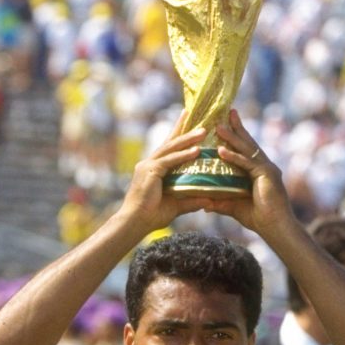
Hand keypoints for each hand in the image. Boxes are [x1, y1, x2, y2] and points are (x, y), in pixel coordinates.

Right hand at [119, 111, 212, 231]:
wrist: (135, 223)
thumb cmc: (152, 216)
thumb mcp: (176, 207)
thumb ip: (191, 202)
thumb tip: (209, 201)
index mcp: (153, 169)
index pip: (169, 149)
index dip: (180, 136)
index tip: (189, 122)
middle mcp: (149, 164)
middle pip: (170, 143)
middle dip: (185, 131)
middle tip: (202, 123)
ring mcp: (148, 166)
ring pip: (171, 148)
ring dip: (187, 139)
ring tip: (203, 132)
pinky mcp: (150, 171)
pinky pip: (169, 161)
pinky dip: (183, 155)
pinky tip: (196, 151)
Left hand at [210, 109, 292, 235]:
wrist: (276, 228)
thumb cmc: (259, 219)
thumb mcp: (234, 207)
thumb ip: (221, 202)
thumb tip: (204, 202)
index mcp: (259, 171)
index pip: (246, 150)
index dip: (237, 137)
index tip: (226, 124)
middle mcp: (265, 166)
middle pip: (248, 144)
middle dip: (237, 128)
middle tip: (226, 112)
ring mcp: (268, 169)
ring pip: (247, 150)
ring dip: (232, 137)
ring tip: (218, 127)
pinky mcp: (267, 175)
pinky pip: (247, 164)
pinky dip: (234, 157)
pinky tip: (222, 151)